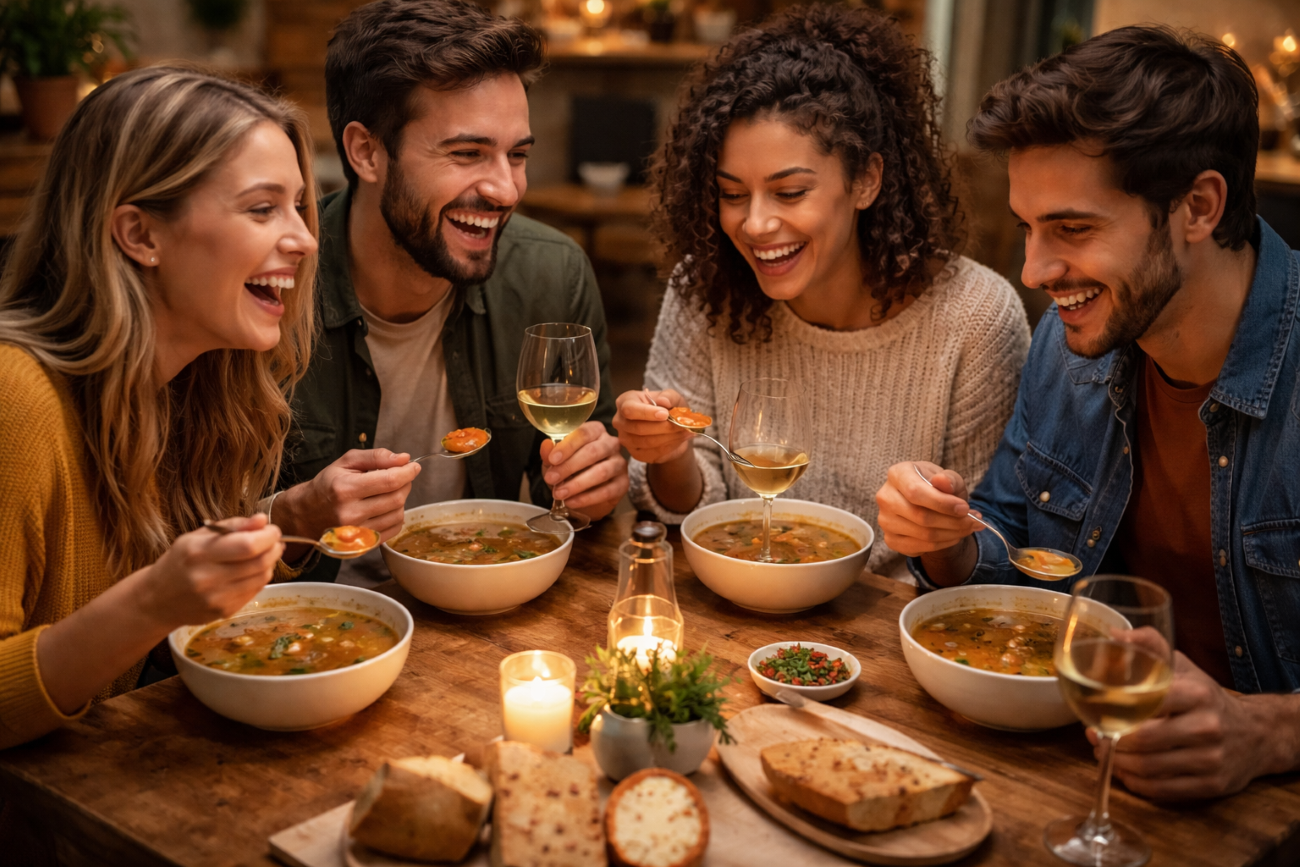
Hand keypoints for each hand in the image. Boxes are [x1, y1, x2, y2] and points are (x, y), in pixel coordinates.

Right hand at [138, 514, 283, 627]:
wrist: (158, 599)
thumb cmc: (181, 561)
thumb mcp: (198, 536)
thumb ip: (233, 525)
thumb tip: (262, 520)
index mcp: (199, 553)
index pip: (248, 545)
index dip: (268, 536)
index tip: (272, 530)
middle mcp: (207, 578)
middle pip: (259, 562)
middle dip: (274, 548)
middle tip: (274, 541)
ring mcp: (217, 599)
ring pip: (262, 577)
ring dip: (270, 563)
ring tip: (264, 554)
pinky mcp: (224, 612)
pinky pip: (255, 591)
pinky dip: (260, 578)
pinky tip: (252, 571)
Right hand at [274, 448, 420, 544]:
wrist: (308, 513)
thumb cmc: (328, 484)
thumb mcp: (346, 462)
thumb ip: (376, 456)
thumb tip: (404, 458)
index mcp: (345, 489)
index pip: (389, 481)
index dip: (407, 472)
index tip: (413, 466)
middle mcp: (350, 514)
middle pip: (396, 498)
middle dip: (405, 484)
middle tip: (400, 477)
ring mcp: (356, 533)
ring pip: (397, 514)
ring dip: (400, 500)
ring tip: (387, 492)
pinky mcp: (362, 545)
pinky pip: (393, 529)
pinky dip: (395, 516)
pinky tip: (384, 508)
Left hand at [540, 421, 627, 519]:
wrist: (584, 495)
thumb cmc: (571, 471)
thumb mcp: (555, 461)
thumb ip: (550, 453)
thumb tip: (546, 445)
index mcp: (595, 431)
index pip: (583, 433)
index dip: (567, 446)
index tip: (552, 459)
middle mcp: (611, 444)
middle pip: (593, 452)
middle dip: (569, 466)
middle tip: (551, 479)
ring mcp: (619, 463)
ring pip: (601, 472)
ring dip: (577, 484)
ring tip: (559, 493)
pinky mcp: (623, 484)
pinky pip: (607, 491)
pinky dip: (587, 498)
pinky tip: (571, 502)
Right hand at [613, 388, 693, 464]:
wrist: (670, 427)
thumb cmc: (667, 407)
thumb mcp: (672, 397)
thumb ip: (669, 396)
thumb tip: (663, 401)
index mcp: (625, 402)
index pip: (629, 409)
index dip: (646, 413)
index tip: (665, 414)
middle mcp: (620, 421)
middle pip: (638, 428)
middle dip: (663, 427)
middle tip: (683, 424)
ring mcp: (626, 439)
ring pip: (646, 442)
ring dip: (669, 437)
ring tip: (686, 431)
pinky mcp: (635, 454)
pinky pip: (652, 453)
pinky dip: (669, 446)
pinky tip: (680, 438)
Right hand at [874, 461, 982, 555]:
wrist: (927, 503)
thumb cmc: (936, 487)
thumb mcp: (948, 478)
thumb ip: (949, 479)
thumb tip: (943, 482)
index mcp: (897, 474)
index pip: (915, 492)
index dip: (942, 503)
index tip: (965, 508)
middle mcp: (885, 497)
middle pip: (920, 516)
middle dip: (953, 522)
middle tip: (974, 522)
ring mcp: (885, 520)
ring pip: (923, 535)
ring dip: (952, 534)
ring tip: (968, 528)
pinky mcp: (890, 539)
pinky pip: (919, 548)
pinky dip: (942, 544)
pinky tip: (953, 536)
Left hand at [1091, 652, 1297, 800]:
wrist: (1255, 733)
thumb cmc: (1205, 696)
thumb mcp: (1183, 666)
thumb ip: (1150, 646)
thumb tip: (1114, 634)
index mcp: (1197, 694)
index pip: (1146, 703)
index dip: (1113, 709)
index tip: (1094, 709)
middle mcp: (1207, 727)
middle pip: (1142, 741)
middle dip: (1109, 740)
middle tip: (1094, 735)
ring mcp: (1211, 760)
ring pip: (1148, 769)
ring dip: (1117, 763)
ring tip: (1104, 751)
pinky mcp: (1211, 786)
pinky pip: (1161, 790)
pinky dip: (1135, 782)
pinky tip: (1125, 770)